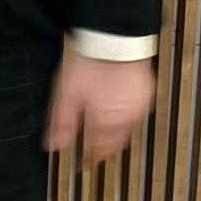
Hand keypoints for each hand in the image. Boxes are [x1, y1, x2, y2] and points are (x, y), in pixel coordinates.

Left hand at [42, 46, 155, 161]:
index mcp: (106, 122)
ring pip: (127, 129)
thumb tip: (54, 145)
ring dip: (115, 133)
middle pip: (114, 143)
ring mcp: (140, 105)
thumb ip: (61, 122)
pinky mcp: (147, 93)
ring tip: (103, 131)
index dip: (88, 158)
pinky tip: (117, 110)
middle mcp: (126, 118)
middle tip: (93, 151)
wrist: (115, 38)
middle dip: (103, 148)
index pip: (97, 150)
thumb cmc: (91, 62)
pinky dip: (126, 116)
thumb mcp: (67, 94)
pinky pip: (136, 113)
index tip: (82, 163)